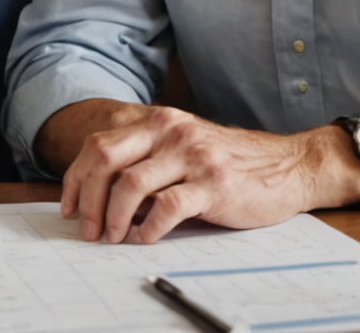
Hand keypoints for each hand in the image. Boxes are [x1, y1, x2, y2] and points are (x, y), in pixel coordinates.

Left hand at [61, 105, 356, 243]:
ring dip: (114, 217)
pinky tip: (145, 238)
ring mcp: (192, 156)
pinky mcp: (214, 184)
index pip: (98, 145)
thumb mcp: (184, 147)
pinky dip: (150, 227)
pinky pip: (169, 207)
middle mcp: (171, 131)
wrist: (289, 165)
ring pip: (131, 183)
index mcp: (159, 121)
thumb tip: (103, 196)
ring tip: (113, 237)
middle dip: (88, 198)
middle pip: (105, 159)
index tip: (69, 207)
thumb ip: (148, 160)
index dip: (75, 179)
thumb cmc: (232, 161)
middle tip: (87, 229)